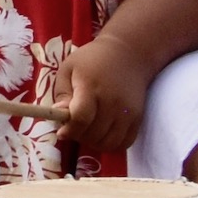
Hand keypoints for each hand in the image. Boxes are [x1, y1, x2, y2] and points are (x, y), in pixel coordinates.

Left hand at [54, 33, 156, 154]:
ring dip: (94, 143)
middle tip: (74, 127)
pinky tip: (103, 133)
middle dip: (78, 136)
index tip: (61, 132)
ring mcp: (126, 111)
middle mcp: (111, 101)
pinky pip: (124, 143)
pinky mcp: (137, 117)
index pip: (81, 118)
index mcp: (91, 87)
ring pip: (108, 143)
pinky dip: (111, 144)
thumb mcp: (68, 69)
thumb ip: (62, 94)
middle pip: (93, 134)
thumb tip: (59, 116)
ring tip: (88, 130)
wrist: (128, 54)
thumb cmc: (92, 60)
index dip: (69, 130)